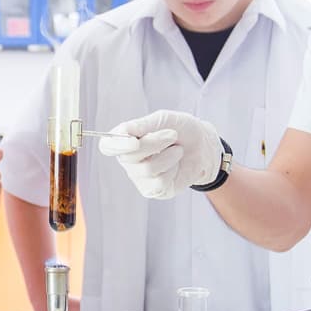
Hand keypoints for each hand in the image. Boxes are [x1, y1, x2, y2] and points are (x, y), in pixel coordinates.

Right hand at [98, 110, 221, 199]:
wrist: (204, 146)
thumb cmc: (182, 130)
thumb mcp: (164, 119)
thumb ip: (144, 125)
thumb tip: (124, 131)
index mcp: (125, 140)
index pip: (107, 146)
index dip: (116, 145)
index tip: (134, 140)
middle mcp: (128, 160)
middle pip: (129, 157)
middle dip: (154, 143)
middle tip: (172, 135)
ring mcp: (140, 177)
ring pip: (147, 169)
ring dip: (168, 156)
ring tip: (177, 150)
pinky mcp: (153, 190)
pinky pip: (159, 182)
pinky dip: (172, 169)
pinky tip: (176, 164)